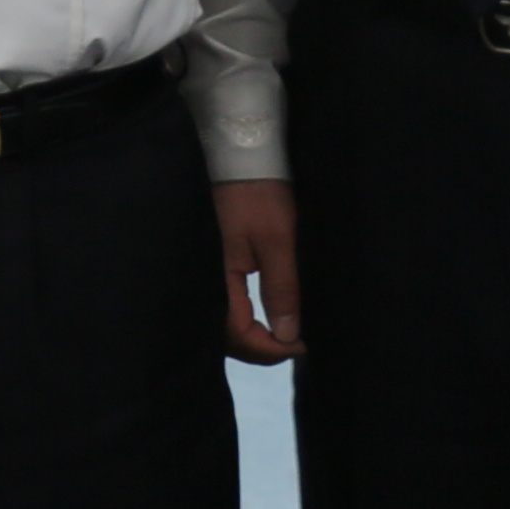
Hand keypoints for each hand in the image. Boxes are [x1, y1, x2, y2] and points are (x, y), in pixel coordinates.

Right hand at [213, 180, 301, 363]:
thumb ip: (281, 289)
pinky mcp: (219, 265)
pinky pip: (229, 306)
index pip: (238, 334)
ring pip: (227, 323)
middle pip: (228, 336)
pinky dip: (249, 321)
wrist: (242, 158)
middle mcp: (209, 282)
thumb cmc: (259, 197)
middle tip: (296, 344)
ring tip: (286, 335)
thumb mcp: (277, 242)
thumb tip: (287, 336)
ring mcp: (212, 274)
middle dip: (261, 348)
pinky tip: (269, 317)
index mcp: (219, 280)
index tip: (300, 345)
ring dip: (254, 337)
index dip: (269, 349)